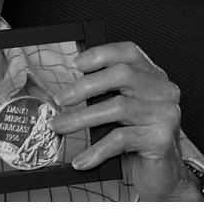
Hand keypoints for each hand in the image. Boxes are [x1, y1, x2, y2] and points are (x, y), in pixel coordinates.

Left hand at [50, 42, 201, 200]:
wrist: (162, 175)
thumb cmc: (136, 137)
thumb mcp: (119, 108)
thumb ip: (104, 92)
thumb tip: (69, 88)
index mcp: (151, 76)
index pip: (128, 52)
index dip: (100, 54)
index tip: (75, 64)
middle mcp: (162, 90)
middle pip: (122, 74)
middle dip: (85, 86)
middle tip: (61, 99)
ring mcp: (165, 114)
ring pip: (118, 107)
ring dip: (82, 118)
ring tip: (60, 126)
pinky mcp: (161, 139)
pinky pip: (121, 139)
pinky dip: (96, 150)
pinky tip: (82, 159)